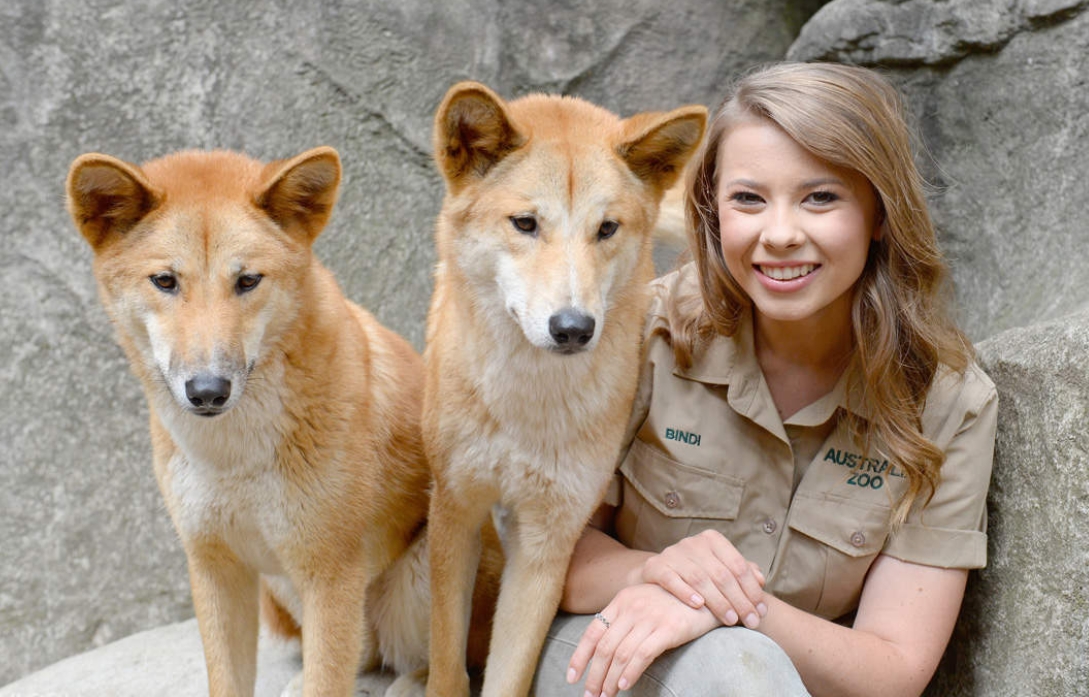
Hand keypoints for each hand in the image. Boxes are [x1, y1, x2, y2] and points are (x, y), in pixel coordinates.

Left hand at [567, 583, 719, 696]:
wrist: (707, 590)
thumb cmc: (672, 602)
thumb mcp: (643, 604)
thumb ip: (624, 621)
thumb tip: (604, 653)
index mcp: (621, 601)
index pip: (593, 632)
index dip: (580, 657)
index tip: (572, 677)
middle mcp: (632, 608)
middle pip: (605, 648)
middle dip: (594, 675)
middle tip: (590, 695)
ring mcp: (650, 617)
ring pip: (621, 654)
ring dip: (610, 679)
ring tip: (606, 696)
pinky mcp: (669, 628)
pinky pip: (643, 654)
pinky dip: (631, 673)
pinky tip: (624, 686)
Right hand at [640, 529, 766, 628]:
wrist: (659, 574)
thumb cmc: (697, 574)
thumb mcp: (720, 570)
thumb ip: (741, 573)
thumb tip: (760, 579)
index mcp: (712, 540)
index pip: (737, 565)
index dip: (751, 590)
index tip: (761, 611)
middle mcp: (692, 543)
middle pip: (721, 574)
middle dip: (739, 601)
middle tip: (750, 621)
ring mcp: (672, 553)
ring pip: (700, 578)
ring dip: (718, 602)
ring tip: (730, 620)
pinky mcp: (655, 566)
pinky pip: (671, 579)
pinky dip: (686, 592)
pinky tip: (698, 606)